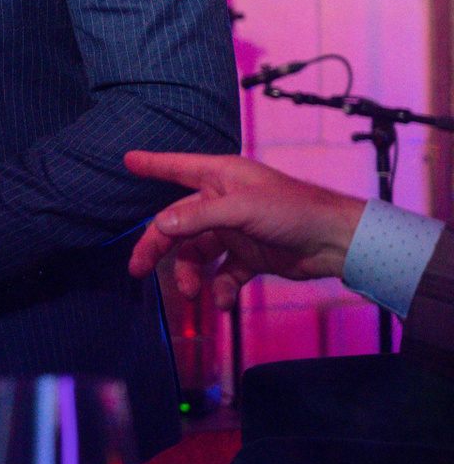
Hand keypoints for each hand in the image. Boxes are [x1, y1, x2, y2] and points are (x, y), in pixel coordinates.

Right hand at [124, 151, 366, 309]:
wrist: (337, 242)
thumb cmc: (293, 210)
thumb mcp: (242, 208)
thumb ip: (199, 217)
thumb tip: (159, 225)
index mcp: (221, 177)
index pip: (178, 168)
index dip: (152, 165)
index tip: (127, 161)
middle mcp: (223, 202)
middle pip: (178, 223)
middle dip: (157, 246)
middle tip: (138, 269)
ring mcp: (235, 231)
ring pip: (196, 252)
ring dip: (189, 273)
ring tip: (191, 293)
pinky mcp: (249, 257)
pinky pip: (223, 273)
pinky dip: (219, 288)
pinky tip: (222, 302)